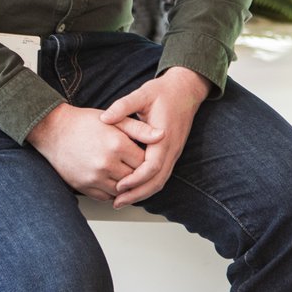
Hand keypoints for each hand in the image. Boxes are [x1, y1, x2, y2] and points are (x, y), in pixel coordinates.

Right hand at [27, 102, 159, 201]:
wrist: (53, 131)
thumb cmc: (84, 123)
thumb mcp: (115, 120)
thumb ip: (140, 129)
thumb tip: (162, 135)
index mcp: (116, 145)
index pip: (144, 161)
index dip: (147, 158)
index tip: (145, 154)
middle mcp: (106, 163)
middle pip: (135, 177)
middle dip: (138, 172)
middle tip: (137, 165)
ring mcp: (94, 177)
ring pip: (122, 190)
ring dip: (127, 184)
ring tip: (125, 172)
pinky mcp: (83, 187)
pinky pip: (106, 197)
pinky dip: (112, 191)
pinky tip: (112, 179)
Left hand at [100, 66, 210, 207]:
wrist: (187, 89)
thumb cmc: (165, 91)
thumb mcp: (143, 93)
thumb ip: (123, 106)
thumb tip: (104, 118)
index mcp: (164, 136)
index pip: (152, 166)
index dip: (136, 179)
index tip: (119, 186)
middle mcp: (172, 148)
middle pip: (158, 181)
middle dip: (137, 194)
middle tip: (116, 203)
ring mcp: (174, 152)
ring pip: (161, 181)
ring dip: (142, 193)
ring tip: (122, 200)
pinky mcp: (172, 152)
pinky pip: (161, 175)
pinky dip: (148, 185)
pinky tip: (133, 188)